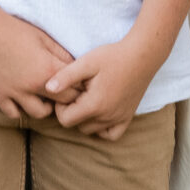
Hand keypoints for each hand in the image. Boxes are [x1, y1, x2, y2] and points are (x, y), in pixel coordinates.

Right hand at [0, 12, 76, 120]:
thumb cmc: (15, 29)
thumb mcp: (44, 38)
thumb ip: (62, 55)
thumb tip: (77, 69)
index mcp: (48, 69)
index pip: (76, 88)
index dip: (80, 87)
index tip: (78, 83)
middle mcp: (33, 85)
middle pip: (62, 104)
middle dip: (67, 99)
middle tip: (64, 91)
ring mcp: (15, 92)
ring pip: (39, 113)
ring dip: (45, 107)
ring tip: (44, 96)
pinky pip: (13, 113)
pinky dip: (19, 109)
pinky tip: (22, 98)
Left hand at [46, 39, 160, 139]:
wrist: (142, 55)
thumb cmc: (112, 56)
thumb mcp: (86, 62)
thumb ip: (65, 76)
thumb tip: (48, 88)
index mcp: (95, 105)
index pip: (65, 120)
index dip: (60, 106)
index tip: (66, 90)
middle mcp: (107, 116)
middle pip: (77, 126)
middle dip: (71, 112)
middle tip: (77, 92)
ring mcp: (119, 118)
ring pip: (92, 130)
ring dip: (85, 118)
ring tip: (87, 97)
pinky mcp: (128, 117)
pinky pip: (112, 134)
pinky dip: (103, 128)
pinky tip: (99, 112)